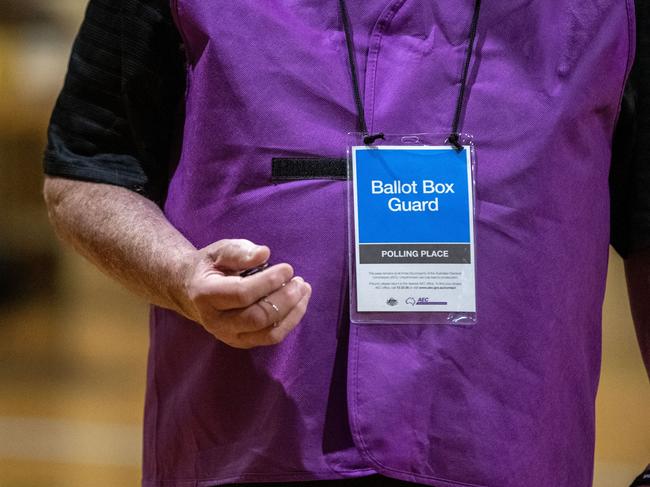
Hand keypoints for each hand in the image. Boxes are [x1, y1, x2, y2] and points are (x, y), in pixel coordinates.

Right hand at [179, 239, 311, 348]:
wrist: (191, 291)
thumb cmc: (211, 267)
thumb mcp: (219, 251)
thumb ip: (240, 251)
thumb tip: (264, 253)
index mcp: (206, 295)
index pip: (242, 294)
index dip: (269, 282)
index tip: (288, 268)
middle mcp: (215, 321)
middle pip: (257, 317)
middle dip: (284, 299)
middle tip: (299, 282)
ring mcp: (228, 336)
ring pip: (268, 333)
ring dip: (292, 313)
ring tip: (304, 291)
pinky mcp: (242, 342)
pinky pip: (271, 338)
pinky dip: (290, 321)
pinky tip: (298, 303)